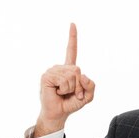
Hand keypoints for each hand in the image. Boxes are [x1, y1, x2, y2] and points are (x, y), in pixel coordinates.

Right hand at [34, 23, 95, 137]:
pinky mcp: (46, 76)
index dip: (72, 37)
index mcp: (69, 69)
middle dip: (79, 85)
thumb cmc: (71, 104)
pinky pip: (63, 79)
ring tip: (63, 93)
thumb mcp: (88, 96)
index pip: (71, 50)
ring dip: (71, 88)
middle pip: (78, 70)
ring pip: (72, 75)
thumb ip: (91, 86)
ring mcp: (52, 71)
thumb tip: (83, 75)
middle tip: (71, 93)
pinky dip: (64, 88)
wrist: (59, 114)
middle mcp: (60, 68)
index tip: (72, 24)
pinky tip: (57, 91)